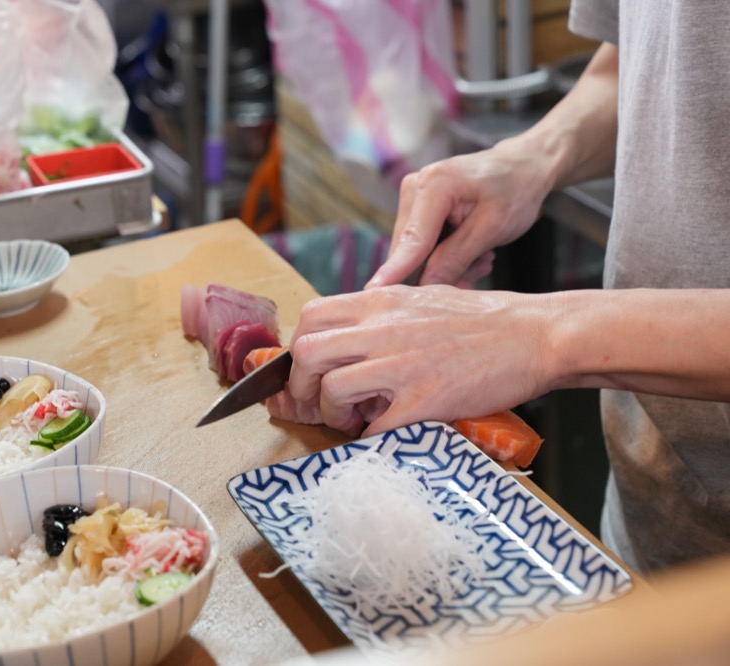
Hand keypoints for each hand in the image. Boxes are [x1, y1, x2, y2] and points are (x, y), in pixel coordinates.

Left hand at [285, 285, 556, 435]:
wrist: (537, 335)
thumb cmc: (485, 320)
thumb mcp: (423, 299)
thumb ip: (383, 314)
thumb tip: (351, 336)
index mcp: (382, 301)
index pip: (310, 315)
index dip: (298, 347)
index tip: (310, 370)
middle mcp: (385, 328)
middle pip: (307, 352)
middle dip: (302, 385)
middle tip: (319, 402)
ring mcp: (404, 364)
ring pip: (332, 389)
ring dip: (333, 413)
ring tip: (353, 420)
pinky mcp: (426, 399)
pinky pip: (375, 427)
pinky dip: (370, 438)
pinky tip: (385, 433)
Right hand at [365, 143, 554, 288]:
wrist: (523, 168)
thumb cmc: (515, 190)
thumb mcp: (492, 228)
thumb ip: (456, 258)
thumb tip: (425, 286)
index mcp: (436, 184)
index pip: (413, 239)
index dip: (396, 269)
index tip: (374, 292)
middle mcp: (415, 186)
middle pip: (411, 248)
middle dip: (440, 270)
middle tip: (478, 271)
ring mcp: (414, 196)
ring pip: (417, 250)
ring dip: (448, 264)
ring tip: (482, 257)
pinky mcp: (418, 207)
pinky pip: (423, 244)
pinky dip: (446, 255)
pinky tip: (472, 251)